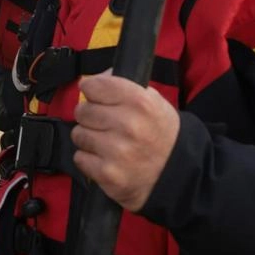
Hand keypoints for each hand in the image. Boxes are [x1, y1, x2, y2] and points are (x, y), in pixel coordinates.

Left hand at [70, 73, 178, 211]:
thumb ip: (121, 85)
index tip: (95, 96)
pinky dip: (88, 159)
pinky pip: (79, 158)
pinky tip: (105, 159)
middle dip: (89, 116)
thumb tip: (90, 81)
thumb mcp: (152, 100)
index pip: (93, 86)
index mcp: (139, 102)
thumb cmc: (159, 132)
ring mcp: (117, 151)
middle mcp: (128, 125)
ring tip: (106, 143)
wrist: (177, 172)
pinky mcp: (108, 174)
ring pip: (78, 134)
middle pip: (82, 110)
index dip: (92, 90)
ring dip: (88, 138)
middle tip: (104, 123)